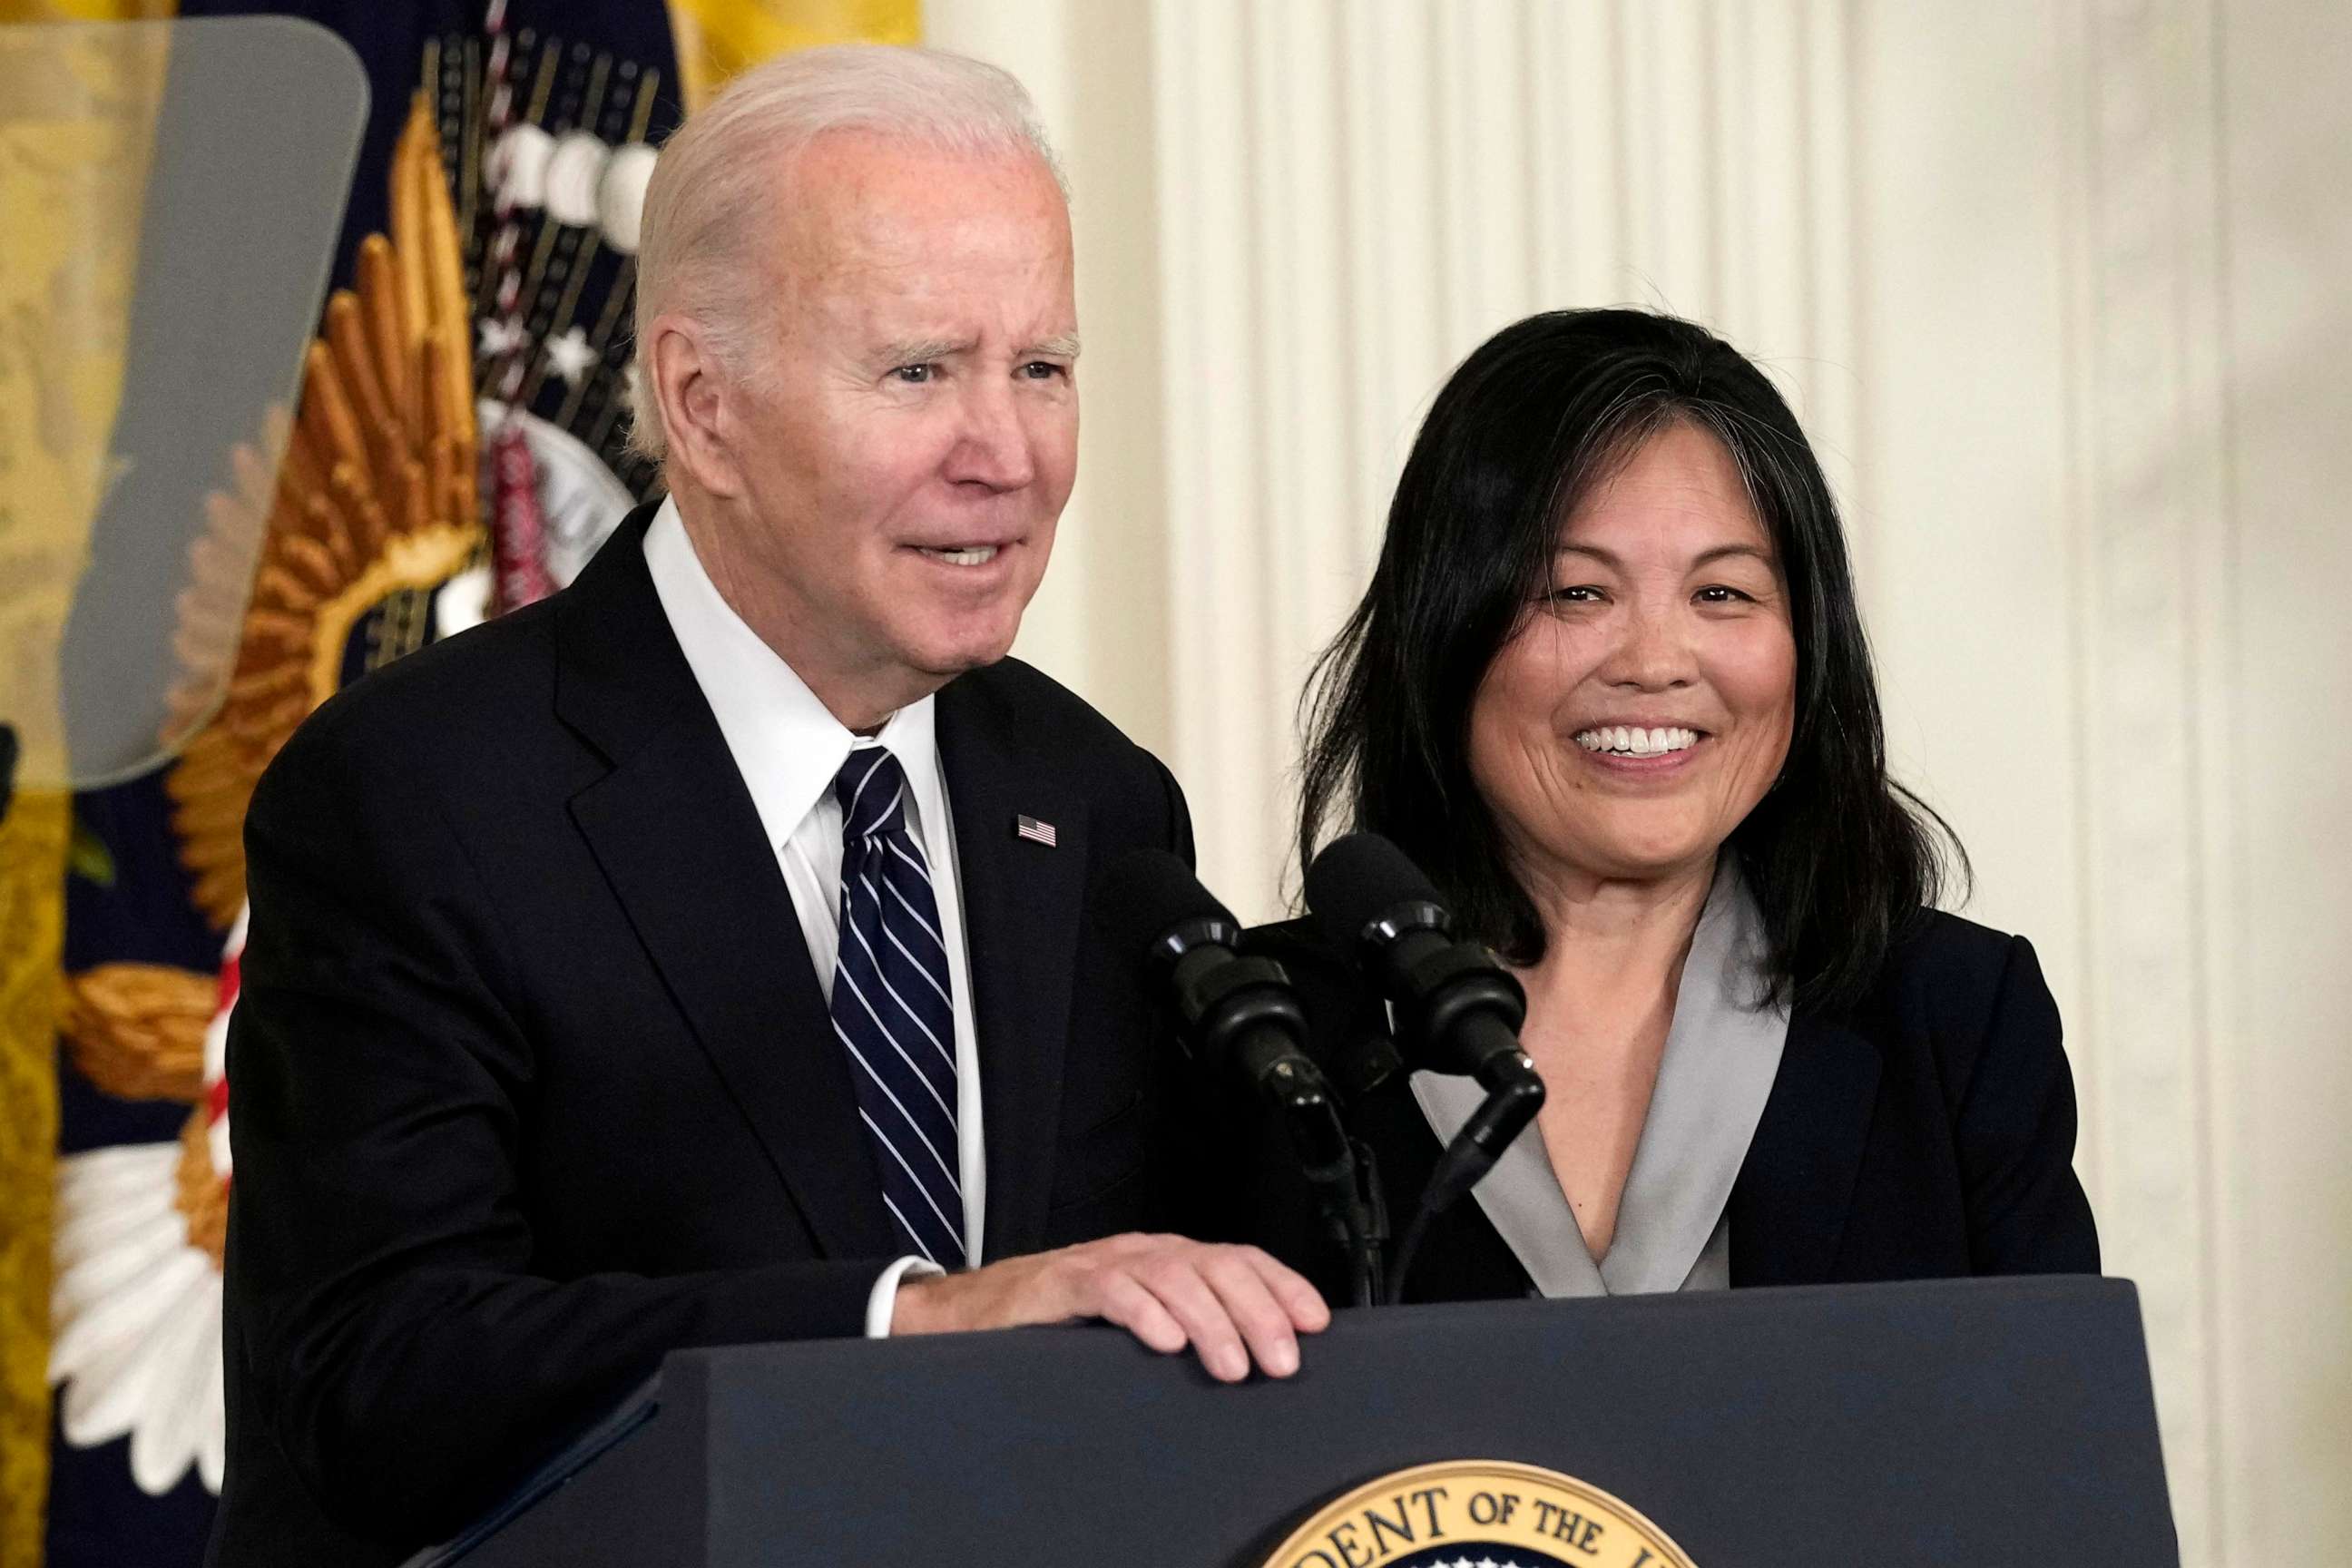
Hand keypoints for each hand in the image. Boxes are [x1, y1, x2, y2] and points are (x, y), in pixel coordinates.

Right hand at [889, 1233, 1329, 1381]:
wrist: (974, 1315)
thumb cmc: (1065, 1327)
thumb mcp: (1141, 1324)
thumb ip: (1190, 1329)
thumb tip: (1261, 1360)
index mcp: (1169, 1259)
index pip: (1240, 1259)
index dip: (1282, 1286)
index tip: (1316, 1323)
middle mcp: (1143, 1252)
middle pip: (1217, 1267)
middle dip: (1258, 1313)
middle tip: (1282, 1362)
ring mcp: (1102, 1264)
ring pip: (1172, 1278)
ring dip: (1211, 1322)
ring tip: (1234, 1367)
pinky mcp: (1062, 1285)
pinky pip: (1110, 1291)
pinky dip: (1143, 1313)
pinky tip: (1165, 1343)